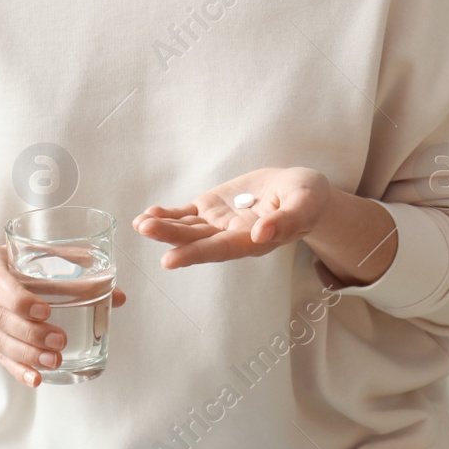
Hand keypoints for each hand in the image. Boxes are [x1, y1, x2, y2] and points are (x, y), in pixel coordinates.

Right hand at [0, 243, 126, 387]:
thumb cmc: (11, 263)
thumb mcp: (32, 255)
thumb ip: (74, 269)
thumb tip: (118, 296)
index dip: (21, 299)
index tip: (46, 311)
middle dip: (30, 332)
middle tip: (60, 341)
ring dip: (26, 354)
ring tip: (53, 361)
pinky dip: (16, 369)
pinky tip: (35, 379)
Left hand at [133, 167, 331, 268]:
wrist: (299, 189)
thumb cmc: (307, 198)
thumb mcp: (305, 204)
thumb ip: (286, 220)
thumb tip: (261, 234)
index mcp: (253, 241)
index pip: (221, 249)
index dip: (196, 253)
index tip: (170, 259)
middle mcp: (231, 237)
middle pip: (198, 240)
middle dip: (171, 237)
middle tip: (147, 230)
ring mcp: (218, 223)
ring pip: (187, 228)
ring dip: (163, 227)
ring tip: (141, 223)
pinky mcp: (211, 208)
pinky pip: (185, 214)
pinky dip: (167, 215)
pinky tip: (148, 215)